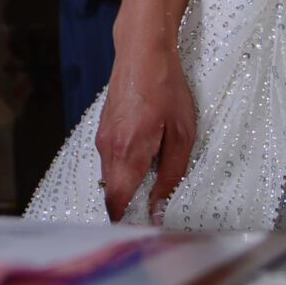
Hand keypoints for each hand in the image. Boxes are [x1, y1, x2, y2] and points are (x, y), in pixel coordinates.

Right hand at [96, 40, 194, 222]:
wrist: (142, 53)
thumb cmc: (165, 89)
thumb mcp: (182, 135)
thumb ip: (171, 175)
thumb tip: (159, 206)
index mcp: (129, 153)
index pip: (117, 200)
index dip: (125, 221)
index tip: (143, 231)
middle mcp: (108, 148)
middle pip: (112, 192)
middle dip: (128, 208)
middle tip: (153, 215)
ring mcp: (103, 137)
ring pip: (110, 177)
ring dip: (127, 188)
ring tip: (153, 188)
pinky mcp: (103, 129)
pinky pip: (110, 160)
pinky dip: (124, 170)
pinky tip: (145, 162)